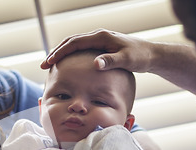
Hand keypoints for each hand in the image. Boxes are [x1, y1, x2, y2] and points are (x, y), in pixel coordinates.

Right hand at [41, 29, 195, 95]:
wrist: (151, 55)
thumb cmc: (139, 58)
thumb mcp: (126, 60)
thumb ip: (110, 62)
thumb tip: (95, 64)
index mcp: (101, 37)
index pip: (74, 42)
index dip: (60, 52)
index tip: (49, 63)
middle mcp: (98, 36)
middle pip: (71, 42)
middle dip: (56, 53)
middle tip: (43, 65)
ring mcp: (100, 41)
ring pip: (75, 45)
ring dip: (62, 54)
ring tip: (51, 66)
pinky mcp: (102, 47)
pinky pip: (81, 50)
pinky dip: (71, 56)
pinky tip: (68, 67)